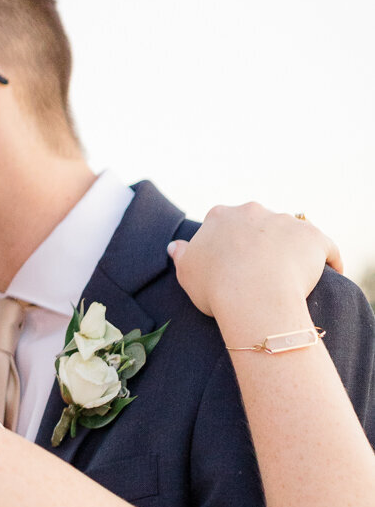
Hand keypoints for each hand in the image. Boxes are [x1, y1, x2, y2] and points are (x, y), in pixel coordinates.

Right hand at [170, 203, 341, 321]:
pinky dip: (327, 260)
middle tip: (261, 271)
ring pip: (290, 234)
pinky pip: (325, 248)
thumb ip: (183, 255)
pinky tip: (330, 275)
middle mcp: (252, 211)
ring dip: (292, 250)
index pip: (225, 223)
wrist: (253, 296)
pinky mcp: (313, 237)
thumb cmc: (215, 286)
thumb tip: (176, 246)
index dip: (230, 244)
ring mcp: (284, 221)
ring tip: (294, 279)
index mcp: (220, 216)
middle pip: (259, 223)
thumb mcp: (187, 272)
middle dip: (261, 242)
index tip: (232, 263)